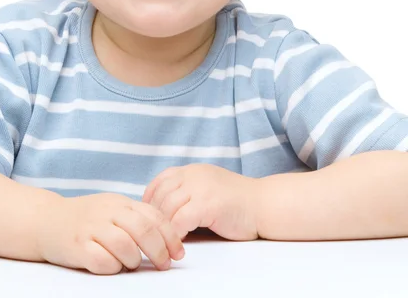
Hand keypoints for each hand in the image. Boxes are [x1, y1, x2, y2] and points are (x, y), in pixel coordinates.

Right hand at [36, 193, 185, 274]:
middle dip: (159, 251)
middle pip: (143, 230)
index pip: (154, 216)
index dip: (170, 236)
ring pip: (125, 246)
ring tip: (130, 264)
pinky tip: (110, 265)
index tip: (178, 254)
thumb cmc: (87, 218)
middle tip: (163, 264)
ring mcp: (91, 228)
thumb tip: (168, 239)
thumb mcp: (113, 209)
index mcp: (120, 202)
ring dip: (134, 260)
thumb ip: (136, 217)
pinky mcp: (77, 246)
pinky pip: (102, 261)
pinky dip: (112, 267)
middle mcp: (107, 212)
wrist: (47, 220)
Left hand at [142, 164, 259, 240]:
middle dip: (155, 216)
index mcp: (192, 170)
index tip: (148, 215)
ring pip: (168, 207)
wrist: (264, 204)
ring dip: (164, 227)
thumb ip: (188, 191)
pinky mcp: (208, 205)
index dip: (150, 198)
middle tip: (156, 233)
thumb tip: (164, 208)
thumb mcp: (208, 186)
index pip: (161, 180)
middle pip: (161, 195)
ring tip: (166, 240)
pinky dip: (176, 232)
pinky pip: (181, 220)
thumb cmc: (236, 202)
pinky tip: (180, 241)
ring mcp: (201, 188)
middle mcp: (194, 175)